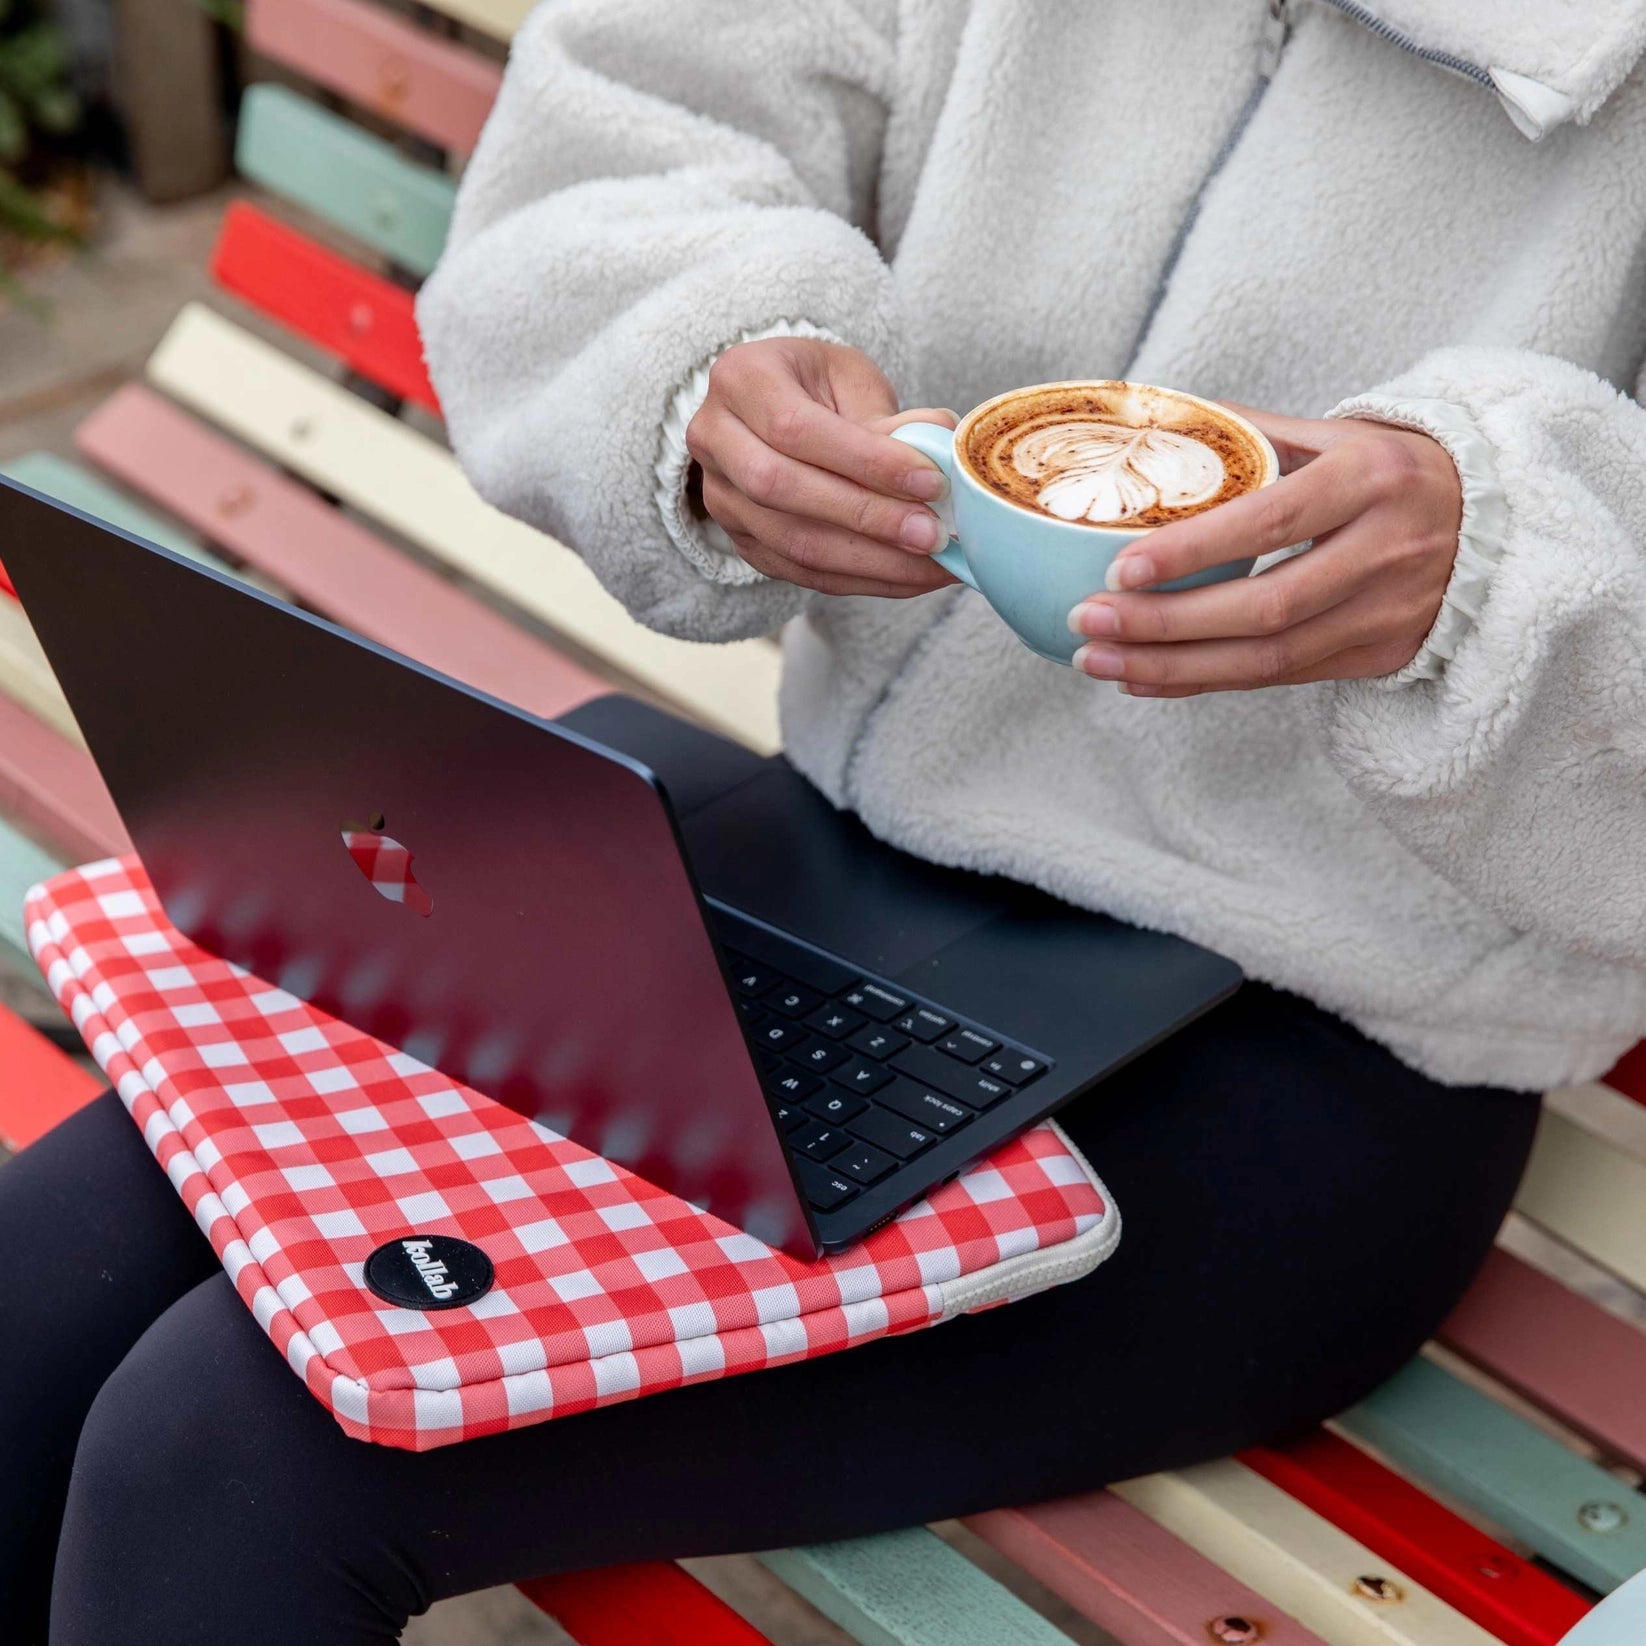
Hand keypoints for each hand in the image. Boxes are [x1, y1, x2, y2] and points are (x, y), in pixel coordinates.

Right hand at [685, 336, 957, 597]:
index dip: (867, 461)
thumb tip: (939, 455)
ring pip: (791, 543)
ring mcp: (721, 497)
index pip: (797, 429)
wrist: (772, 410)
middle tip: (932, 534)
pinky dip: (862, 580)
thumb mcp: (850, 378)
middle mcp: (715, 438)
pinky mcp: (740, 540)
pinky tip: (910, 577)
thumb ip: (887, 418)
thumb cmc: (817, 386)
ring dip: (871, 561)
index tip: (932, 482)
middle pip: (783, 490)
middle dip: (867, 518)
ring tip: (933, 565)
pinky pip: (800, 572)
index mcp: (741, 378)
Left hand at [1067, 409, 1462, 694]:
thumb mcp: (1335, 435)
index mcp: (1369, 480)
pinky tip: (1142, 677)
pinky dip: (1202, 683)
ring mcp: (1386, 613)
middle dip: (1164, 623)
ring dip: (1171, 667)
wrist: (1495, 518)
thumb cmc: (1388, 469)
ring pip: (1267, 660)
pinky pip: (1278, 680)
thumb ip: (1248, 433)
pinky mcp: (1379, 656)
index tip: (1120, 566)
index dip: (1193, 551)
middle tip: (1086, 621)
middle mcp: (1384, 551)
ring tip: (1095, 660)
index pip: (1270, 523)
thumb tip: (1147, 421)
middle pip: (1263, 608)